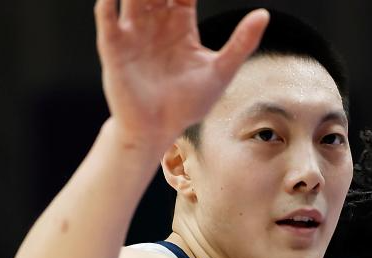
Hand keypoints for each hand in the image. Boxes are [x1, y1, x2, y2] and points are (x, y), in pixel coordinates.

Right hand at [95, 0, 269, 148]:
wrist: (157, 132)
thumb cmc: (187, 105)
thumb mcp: (220, 72)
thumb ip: (241, 43)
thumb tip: (264, 14)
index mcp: (179, 24)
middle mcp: (154, 22)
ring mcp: (132, 33)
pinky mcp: (114, 47)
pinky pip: (107, 17)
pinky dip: (107, 4)